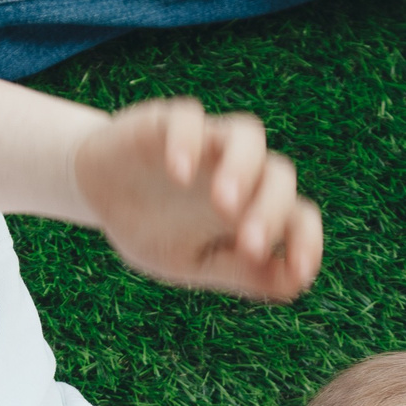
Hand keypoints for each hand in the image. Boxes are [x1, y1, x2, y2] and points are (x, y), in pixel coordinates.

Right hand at [73, 98, 322, 302]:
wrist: (97, 193)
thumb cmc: (153, 229)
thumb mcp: (194, 264)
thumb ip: (241, 274)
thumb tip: (294, 286)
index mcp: (253, 208)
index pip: (298, 216)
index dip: (307, 241)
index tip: (301, 271)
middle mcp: (240, 170)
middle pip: (279, 176)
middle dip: (271, 212)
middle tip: (250, 246)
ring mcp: (208, 142)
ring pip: (247, 135)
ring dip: (243, 168)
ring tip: (225, 205)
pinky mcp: (168, 122)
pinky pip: (188, 119)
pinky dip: (188, 141)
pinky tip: (178, 173)